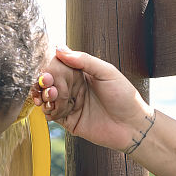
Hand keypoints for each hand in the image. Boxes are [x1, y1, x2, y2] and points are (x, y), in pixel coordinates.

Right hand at [33, 46, 153, 152]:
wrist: (132, 126)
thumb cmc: (125, 97)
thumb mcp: (107, 73)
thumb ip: (84, 60)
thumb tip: (61, 49)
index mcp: (82, 73)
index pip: (58, 65)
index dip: (50, 68)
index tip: (49, 72)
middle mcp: (74, 87)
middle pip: (49, 81)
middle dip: (44, 82)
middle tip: (48, 85)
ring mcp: (70, 104)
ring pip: (47, 97)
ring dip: (44, 96)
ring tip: (51, 96)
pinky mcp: (69, 120)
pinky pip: (51, 114)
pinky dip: (47, 111)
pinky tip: (52, 109)